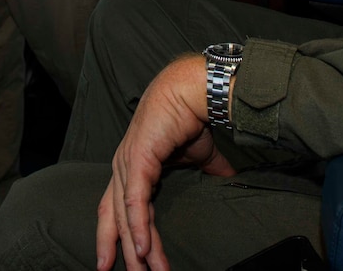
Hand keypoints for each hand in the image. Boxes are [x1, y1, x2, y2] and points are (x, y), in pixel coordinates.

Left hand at [95, 55, 236, 270]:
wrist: (193, 89)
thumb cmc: (190, 117)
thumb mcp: (198, 155)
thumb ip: (207, 172)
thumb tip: (228, 183)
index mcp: (132, 167)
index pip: (117, 208)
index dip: (114, 235)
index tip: (117, 262)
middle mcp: (123, 167)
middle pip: (115, 218)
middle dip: (118, 250)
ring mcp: (126, 164)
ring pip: (126, 216)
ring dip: (137, 248)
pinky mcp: (137, 160)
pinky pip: (134, 201)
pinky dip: (138, 227)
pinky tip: (142, 249)